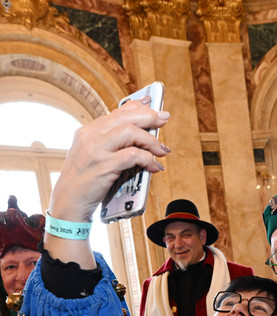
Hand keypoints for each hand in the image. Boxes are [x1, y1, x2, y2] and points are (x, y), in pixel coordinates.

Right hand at [49, 98, 169, 222]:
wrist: (67, 202)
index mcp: (88, 131)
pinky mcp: (104, 166)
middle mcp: (90, 136)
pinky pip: (132, 155)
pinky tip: (154, 166)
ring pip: (130, 132)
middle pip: (125, 117)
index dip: (139, 108)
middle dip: (149, 117)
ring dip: (150, 140)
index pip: (117, 112)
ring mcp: (96, 151)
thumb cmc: (84, 182)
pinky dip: (147, 159)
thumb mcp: (93, 156)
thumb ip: (110, 143)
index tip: (154, 109)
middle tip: (164, 120)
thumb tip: (136, 134)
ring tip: (161, 151)